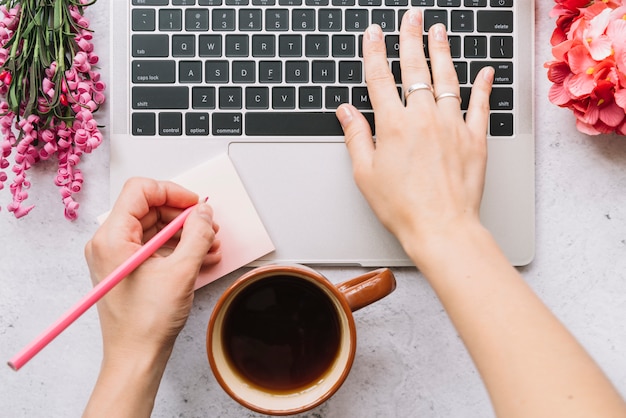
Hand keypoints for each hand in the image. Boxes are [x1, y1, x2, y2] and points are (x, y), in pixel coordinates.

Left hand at [84, 178, 220, 358]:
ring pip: (155, 228)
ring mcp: (118, 257)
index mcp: (112, 238)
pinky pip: (155, 247)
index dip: (172, 192)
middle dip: (183, 216)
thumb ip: (197, 235)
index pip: (140, 191)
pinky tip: (202, 258)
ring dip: (185, 233)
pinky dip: (178, 248)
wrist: (136, 358)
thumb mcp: (181, 272)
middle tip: (209, 226)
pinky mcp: (128, 269)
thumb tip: (205, 213)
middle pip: (150, 209)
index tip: (196, 204)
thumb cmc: (146, 323)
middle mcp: (110, 243)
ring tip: (211, 245)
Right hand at [336, 10, 492, 263]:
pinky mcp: (474, 138)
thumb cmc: (401, 206)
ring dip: (442, 52)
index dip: (375, 52)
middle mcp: (423, 118)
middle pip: (415, 69)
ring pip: (447, 78)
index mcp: (393, 125)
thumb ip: (356, 136)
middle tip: (412, 17)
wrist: (440, 227)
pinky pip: (480, 105)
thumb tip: (345, 111)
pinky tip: (485, 71)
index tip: (374, 33)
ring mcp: (452, 125)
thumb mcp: (365, 173)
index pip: (380, 78)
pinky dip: (483, 86)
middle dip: (411, 38)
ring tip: (440, 31)